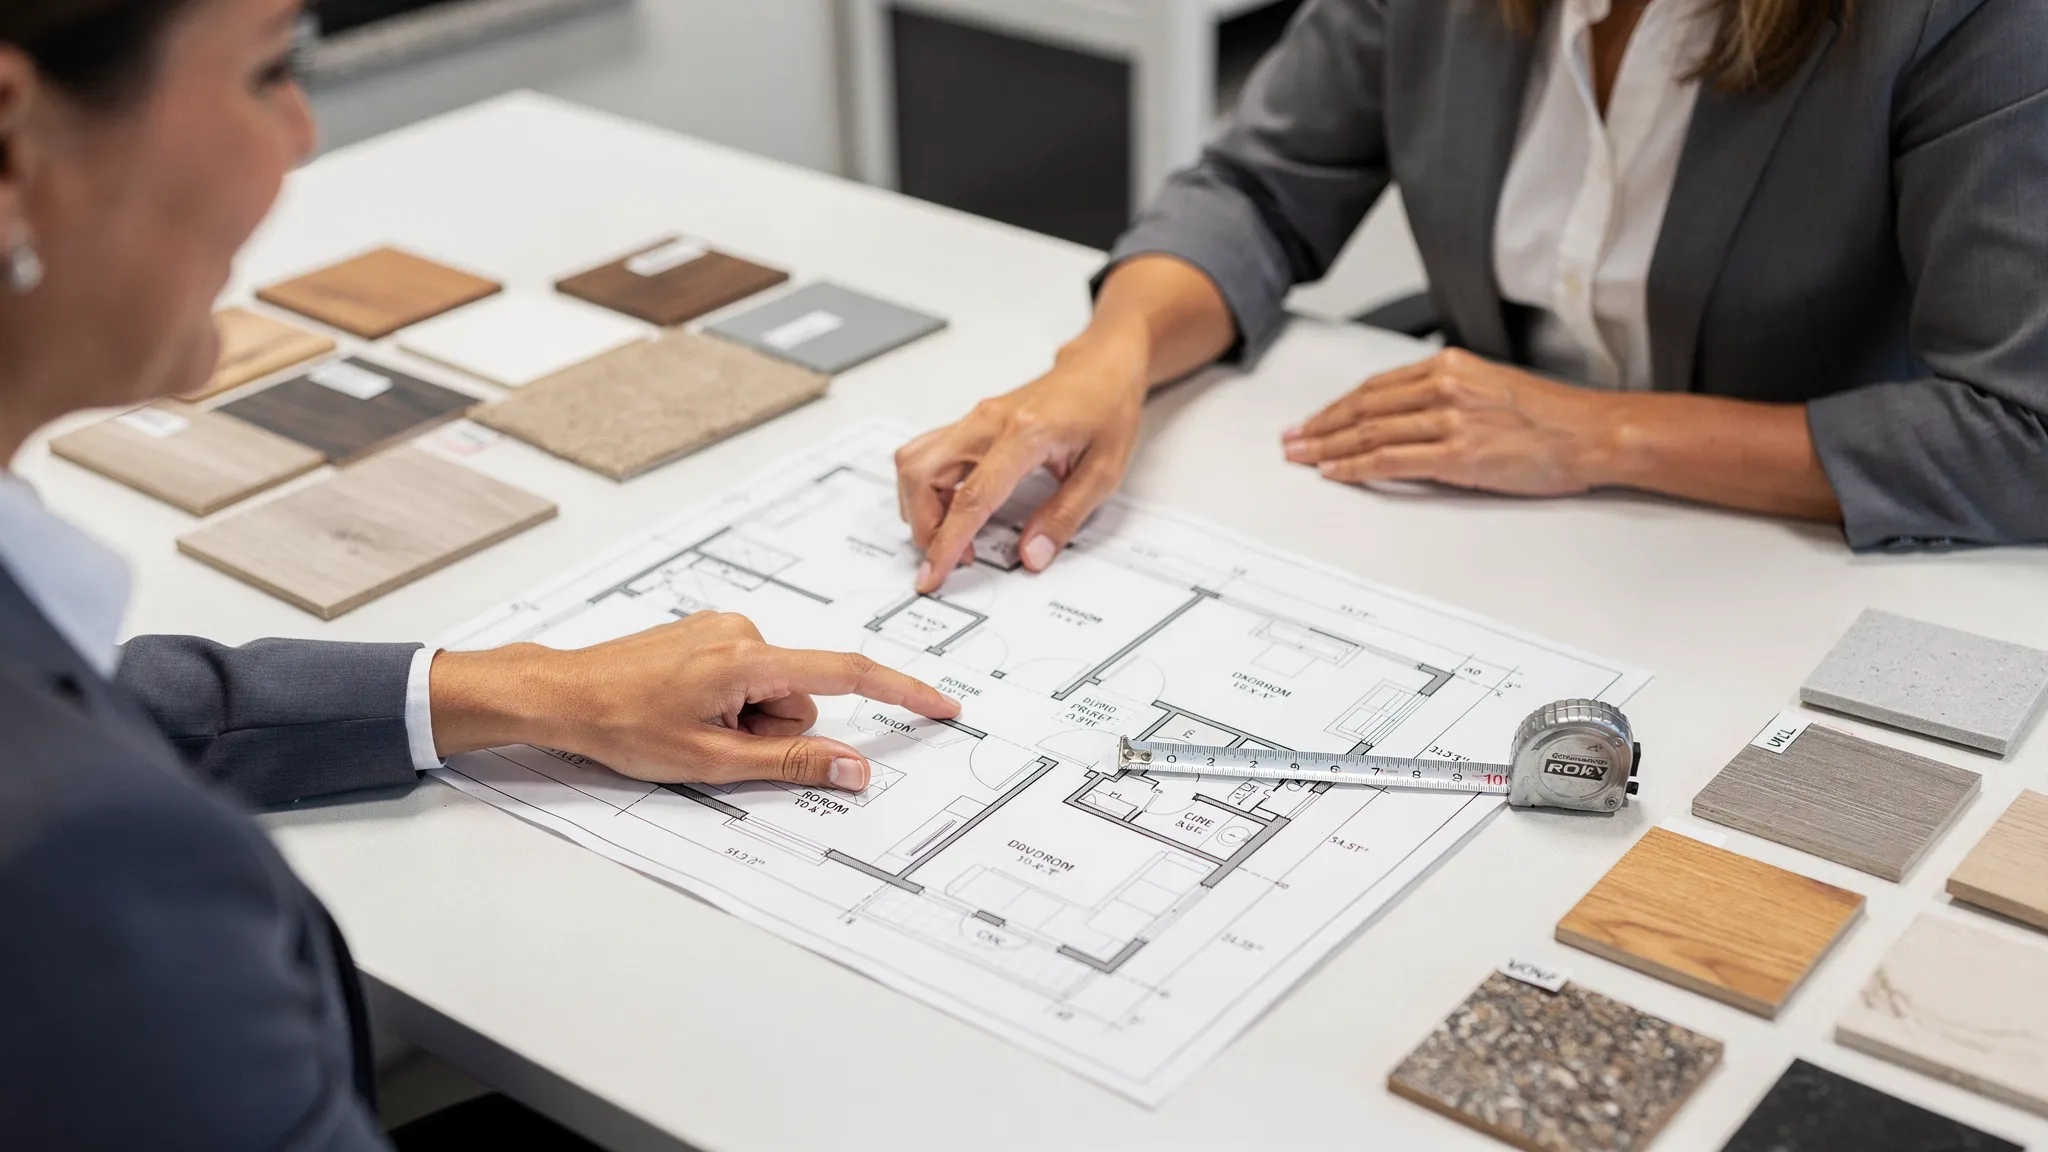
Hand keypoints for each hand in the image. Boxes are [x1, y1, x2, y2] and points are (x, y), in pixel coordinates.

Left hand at [430, 612, 960, 791]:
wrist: (559, 695)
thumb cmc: (621, 727)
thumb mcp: (711, 761)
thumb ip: (791, 764)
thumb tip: (855, 768)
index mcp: (748, 658)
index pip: (847, 674)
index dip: (901, 693)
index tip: (941, 706)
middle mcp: (742, 631)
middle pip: (801, 698)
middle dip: (774, 733)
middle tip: (715, 745)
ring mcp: (722, 630)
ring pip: (772, 694)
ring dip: (746, 723)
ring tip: (689, 728)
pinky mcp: (707, 636)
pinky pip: (746, 680)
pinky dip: (729, 705)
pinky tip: (682, 712)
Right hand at [895, 338, 1147, 592]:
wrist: (1100, 368)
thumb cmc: (1106, 409)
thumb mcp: (1103, 472)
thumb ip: (1064, 517)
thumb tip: (1032, 555)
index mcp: (1024, 434)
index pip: (972, 496)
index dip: (948, 541)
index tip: (934, 573)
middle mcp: (987, 422)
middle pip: (921, 475)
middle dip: (924, 526)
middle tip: (956, 556)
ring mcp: (973, 420)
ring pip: (914, 463)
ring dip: (921, 507)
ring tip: (957, 533)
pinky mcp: (969, 424)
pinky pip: (927, 456)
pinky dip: (928, 489)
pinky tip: (957, 507)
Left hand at [1281, 349, 1620, 494]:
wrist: (1592, 433)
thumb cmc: (1552, 418)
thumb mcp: (1491, 389)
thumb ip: (1448, 396)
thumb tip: (1409, 417)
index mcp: (1450, 367)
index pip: (1376, 387)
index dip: (1337, 405)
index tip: (1314, 419)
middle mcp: (1445, 386)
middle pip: (1363, 407)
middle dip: (1320, 425)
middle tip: (1292, 440)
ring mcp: (1449, 419)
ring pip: (1369, 432)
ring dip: (1327, 447)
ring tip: (1302, 457)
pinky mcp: (1458, 453)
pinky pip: (1390, 461)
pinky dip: (1355, 467)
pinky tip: (1335, 472)